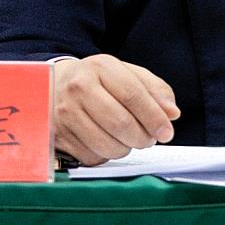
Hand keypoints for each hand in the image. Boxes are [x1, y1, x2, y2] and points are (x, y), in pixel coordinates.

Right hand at [53, 54, 179, 165]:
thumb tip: (171, 113)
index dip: (154, 117)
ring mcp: (66, 113)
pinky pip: (92, 157)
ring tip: (127, 138)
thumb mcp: (126, 73)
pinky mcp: (58, 136)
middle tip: (149, 138)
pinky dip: (106, 155)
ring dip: (126, 148)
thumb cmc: (95, 80)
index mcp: (101, 67)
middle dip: (143, 137)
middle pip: (121, 123)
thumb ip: (153, 89)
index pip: (133, 95)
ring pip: (108, 145)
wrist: (52, 83)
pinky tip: (105, 141)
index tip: (166, 131)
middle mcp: (79, 88)